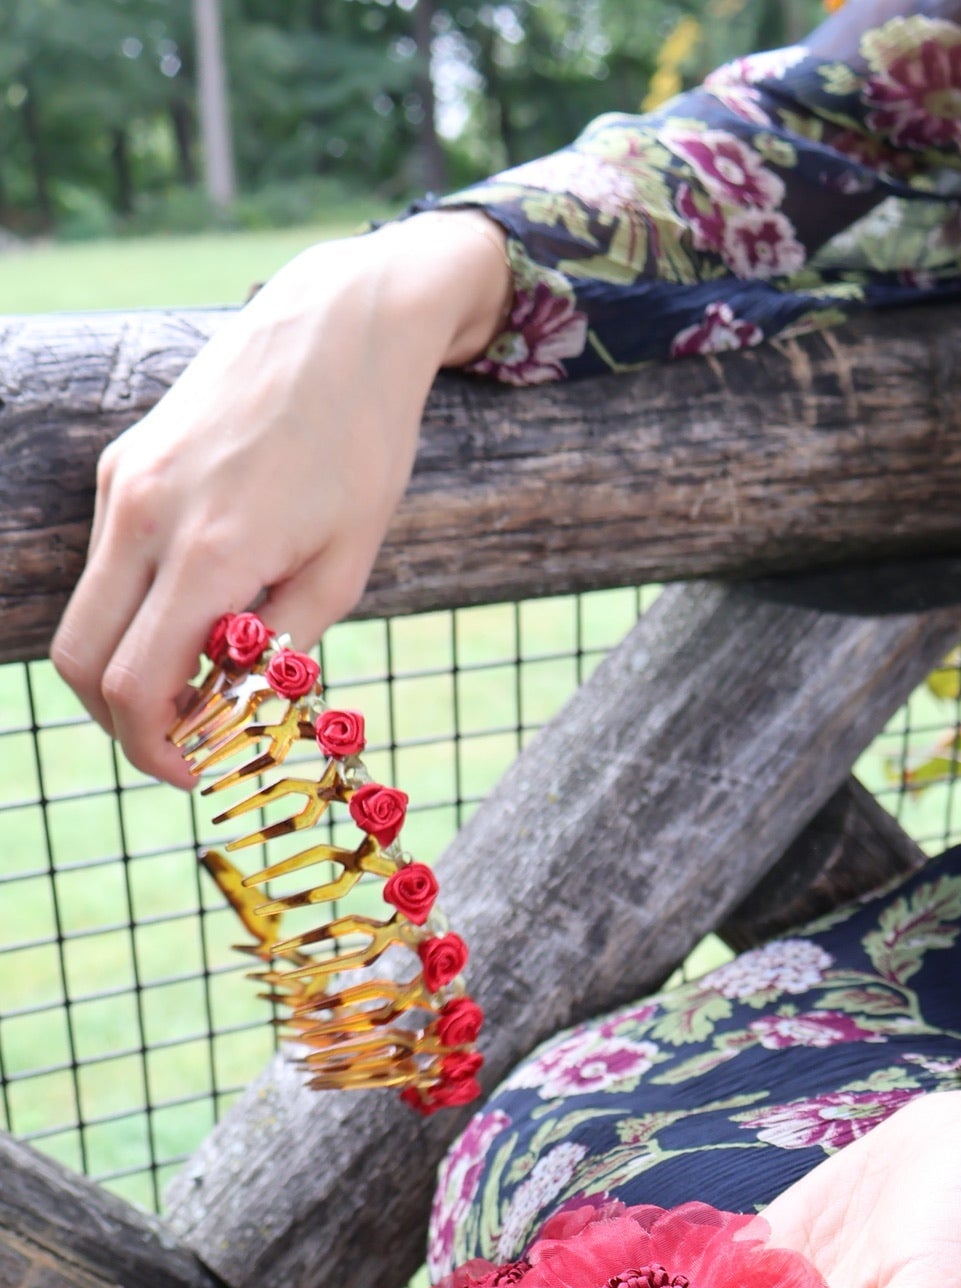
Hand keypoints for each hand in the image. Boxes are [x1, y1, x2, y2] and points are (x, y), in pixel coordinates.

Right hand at [49, 209, 510, 785]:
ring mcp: (124, 485)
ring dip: (131, 665)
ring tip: (208, 680)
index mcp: (208, 552)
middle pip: (79, 662)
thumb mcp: (345, 567)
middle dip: (125, 722)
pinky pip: (109, 564)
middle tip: (188, 744)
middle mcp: (144, 517)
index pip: (135, 687)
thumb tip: (235, 711)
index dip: (157, 749)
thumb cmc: (362, 447)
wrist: (337, 324)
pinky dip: (138, 611)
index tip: (198, 771)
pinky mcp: (123, 464)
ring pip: (89, 614)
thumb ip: (283, 647)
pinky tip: (202, 613)